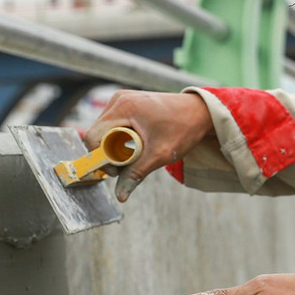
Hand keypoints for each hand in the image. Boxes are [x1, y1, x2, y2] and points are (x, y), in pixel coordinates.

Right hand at [84, 89, 213, 200]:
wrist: (201, 112)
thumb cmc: (184, 128)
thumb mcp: (160, 154)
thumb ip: (137, 174)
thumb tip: (120, 195)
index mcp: (124, 107)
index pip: (94, 137)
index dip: (100, 159)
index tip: (117, 171)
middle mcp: (119, 99)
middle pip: (97, 134)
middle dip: (108, 154)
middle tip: (129, 164)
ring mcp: (123, 99)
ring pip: (104, 130)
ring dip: (113, 147)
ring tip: (135, 154)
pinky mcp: (127, 103)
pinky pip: (113, 125)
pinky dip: (119, 138)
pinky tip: (135, 145)